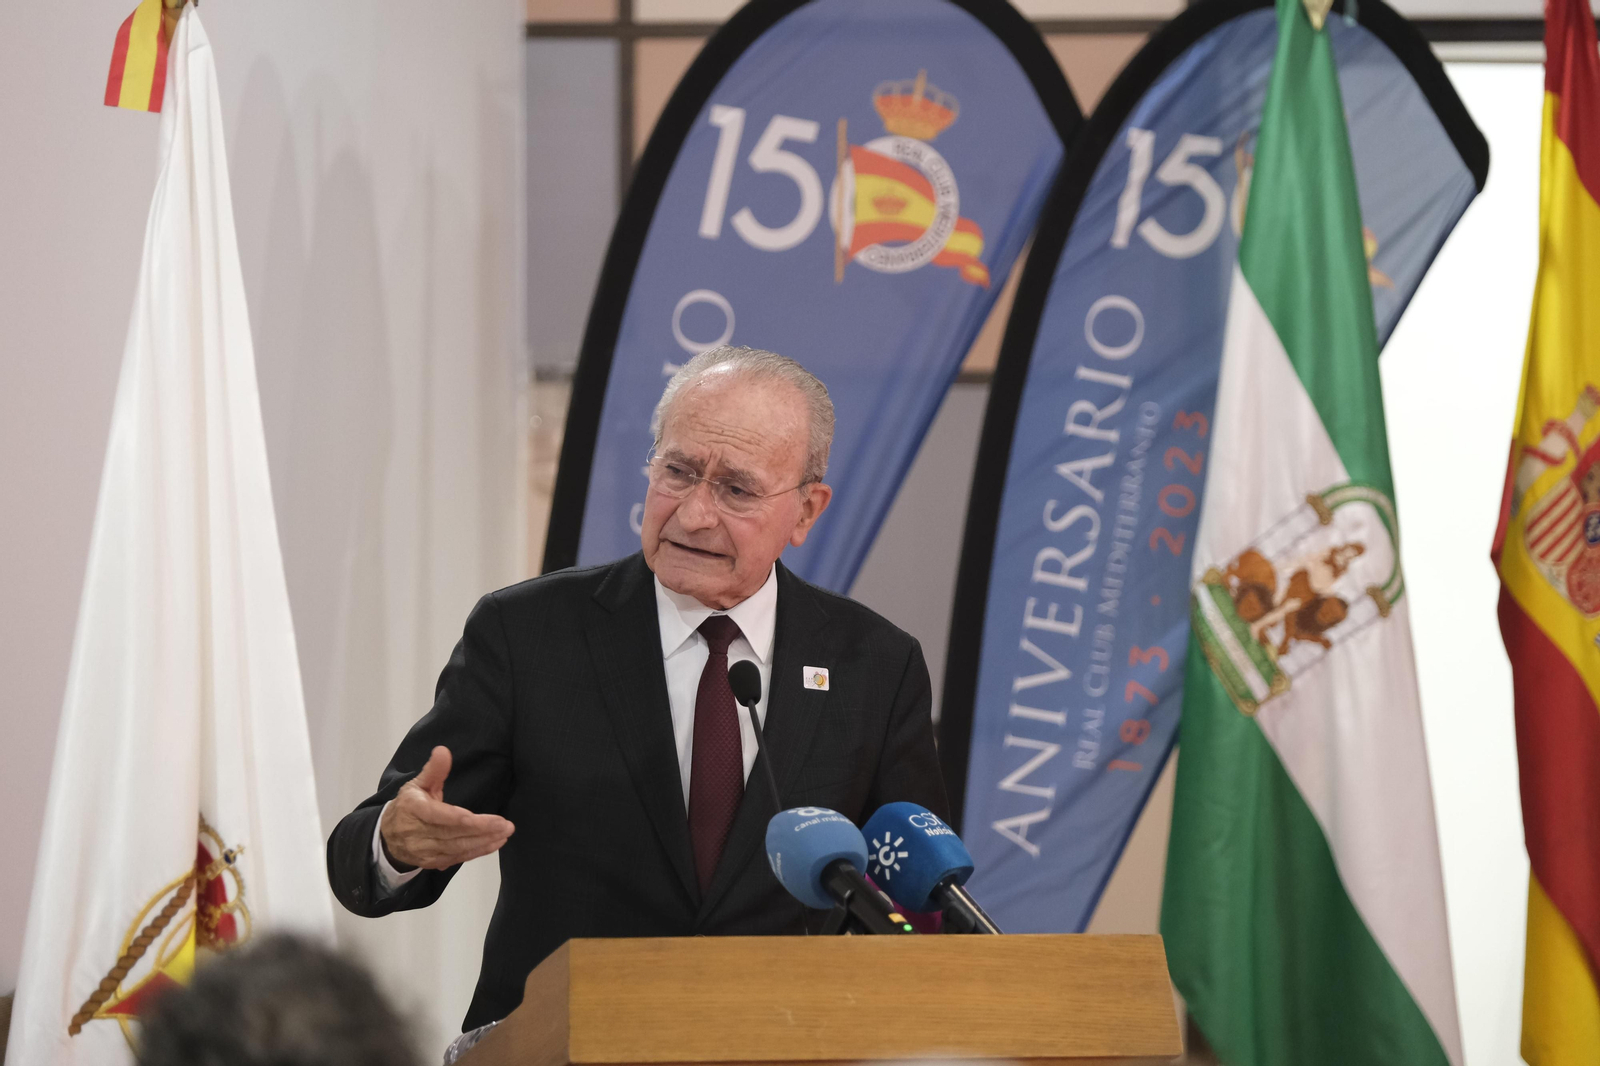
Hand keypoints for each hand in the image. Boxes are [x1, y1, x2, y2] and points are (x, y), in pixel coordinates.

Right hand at [379, 746, 513, 869]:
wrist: (387, 837)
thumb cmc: (407, 806)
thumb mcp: (417, 784)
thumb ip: (433, 770)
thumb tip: (443, 750)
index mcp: (413, 809)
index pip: (440, 816)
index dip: (464, 818)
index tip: (489, 817)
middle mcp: (417, 833)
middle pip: (453, 833)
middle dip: (482, 830)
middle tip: (507, 825)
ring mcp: (424, 851)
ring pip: (457, 848)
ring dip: (483, 842)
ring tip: (504, 834)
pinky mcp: (431, 862)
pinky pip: (456, 858)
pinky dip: (477, 852)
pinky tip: (493, 844)